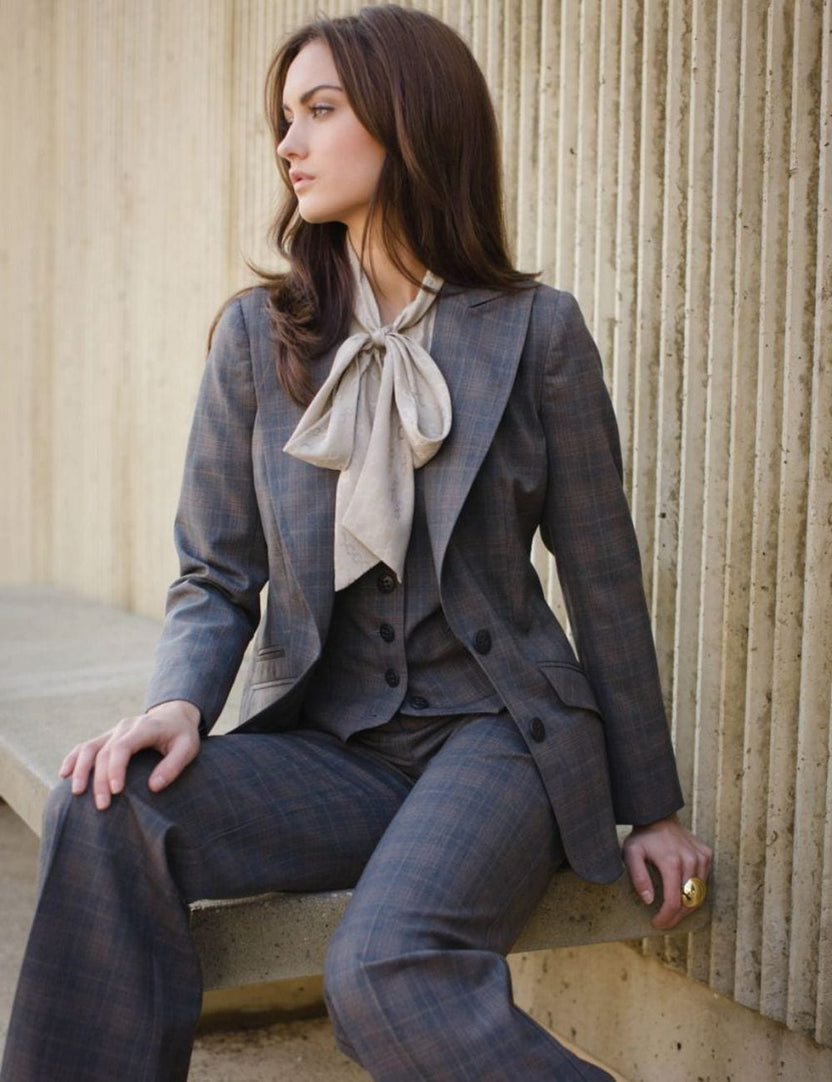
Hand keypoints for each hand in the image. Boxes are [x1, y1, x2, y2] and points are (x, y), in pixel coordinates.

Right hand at [59, 700, 201, 810]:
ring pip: (90, 748)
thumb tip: (153, 787)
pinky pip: (86, 746)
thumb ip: (173, 766)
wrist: (174, 715)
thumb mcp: (188, 748)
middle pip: (104, 752)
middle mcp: (125, 727)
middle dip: (100, 780)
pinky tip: (64, 774)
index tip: (117, 791)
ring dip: (81, 770)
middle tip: (103, 806)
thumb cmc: (182, 734)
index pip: (122, 747)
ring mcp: (114, 731)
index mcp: (145, 727)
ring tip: (77, 793)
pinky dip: (74, 759)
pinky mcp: (108, 737)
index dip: (116, 769)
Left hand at [622, 814, 712, 929]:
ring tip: (671, 911)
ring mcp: (701, 857)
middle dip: (676, 917)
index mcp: (672, 862)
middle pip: (688, 902)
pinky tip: (681, 894)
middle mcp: (691, 860)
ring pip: (699, 895)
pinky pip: (704, 882)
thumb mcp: (631, 854)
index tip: (656, 924)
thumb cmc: (643, 837)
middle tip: (663, 921)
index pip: (674, 902)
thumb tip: (649, 901)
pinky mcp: (706, 855)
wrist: (658, 816)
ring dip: (686, 907)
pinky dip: (694, 892)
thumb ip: (638, 877)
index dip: (666, 918)